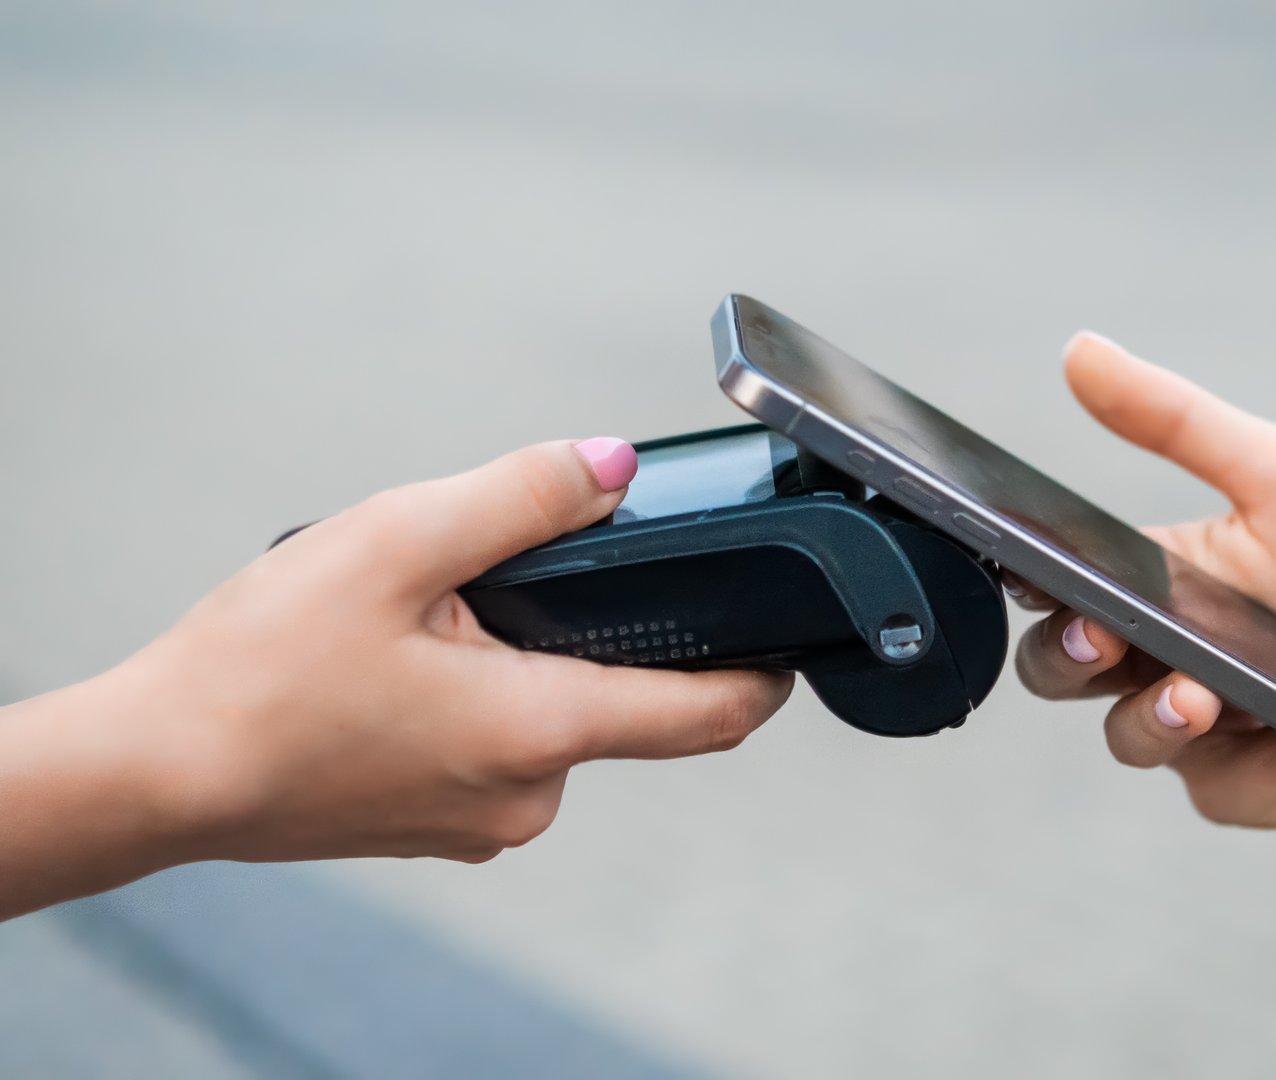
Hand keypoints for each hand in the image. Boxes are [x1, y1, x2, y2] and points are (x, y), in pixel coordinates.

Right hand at [89, 438, 790, 867]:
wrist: (157, 771)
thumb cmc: (259, 671)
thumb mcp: (398, 543)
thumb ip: (522, 498)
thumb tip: (613, 465)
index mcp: (541, 731)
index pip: (709, 717)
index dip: (764, 678)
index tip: (792, 645)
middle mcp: (527, 795)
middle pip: (619, 698)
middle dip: (589, 630)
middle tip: (505, 580)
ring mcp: (482, 819)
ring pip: (551, 717)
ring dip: (522, 659)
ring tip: (427, 620)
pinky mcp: (440, 821)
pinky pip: (499, 745)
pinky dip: (482, 694)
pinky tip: (404, 663)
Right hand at [1016, 334, 1275, 827]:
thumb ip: (1174, 419)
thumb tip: (1080, 350)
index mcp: (1149, 584)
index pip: (1056, 585)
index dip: (1028, 581)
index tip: (1027, 564)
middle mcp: (1157, 659)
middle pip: (1059, 671)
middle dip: (1066, 658)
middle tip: (1101, 636)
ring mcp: (1199, 733)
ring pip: (1131, 738)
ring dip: (1163, 718)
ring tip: (1209, 695)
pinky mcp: (1253, 790)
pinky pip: (1238, 787)